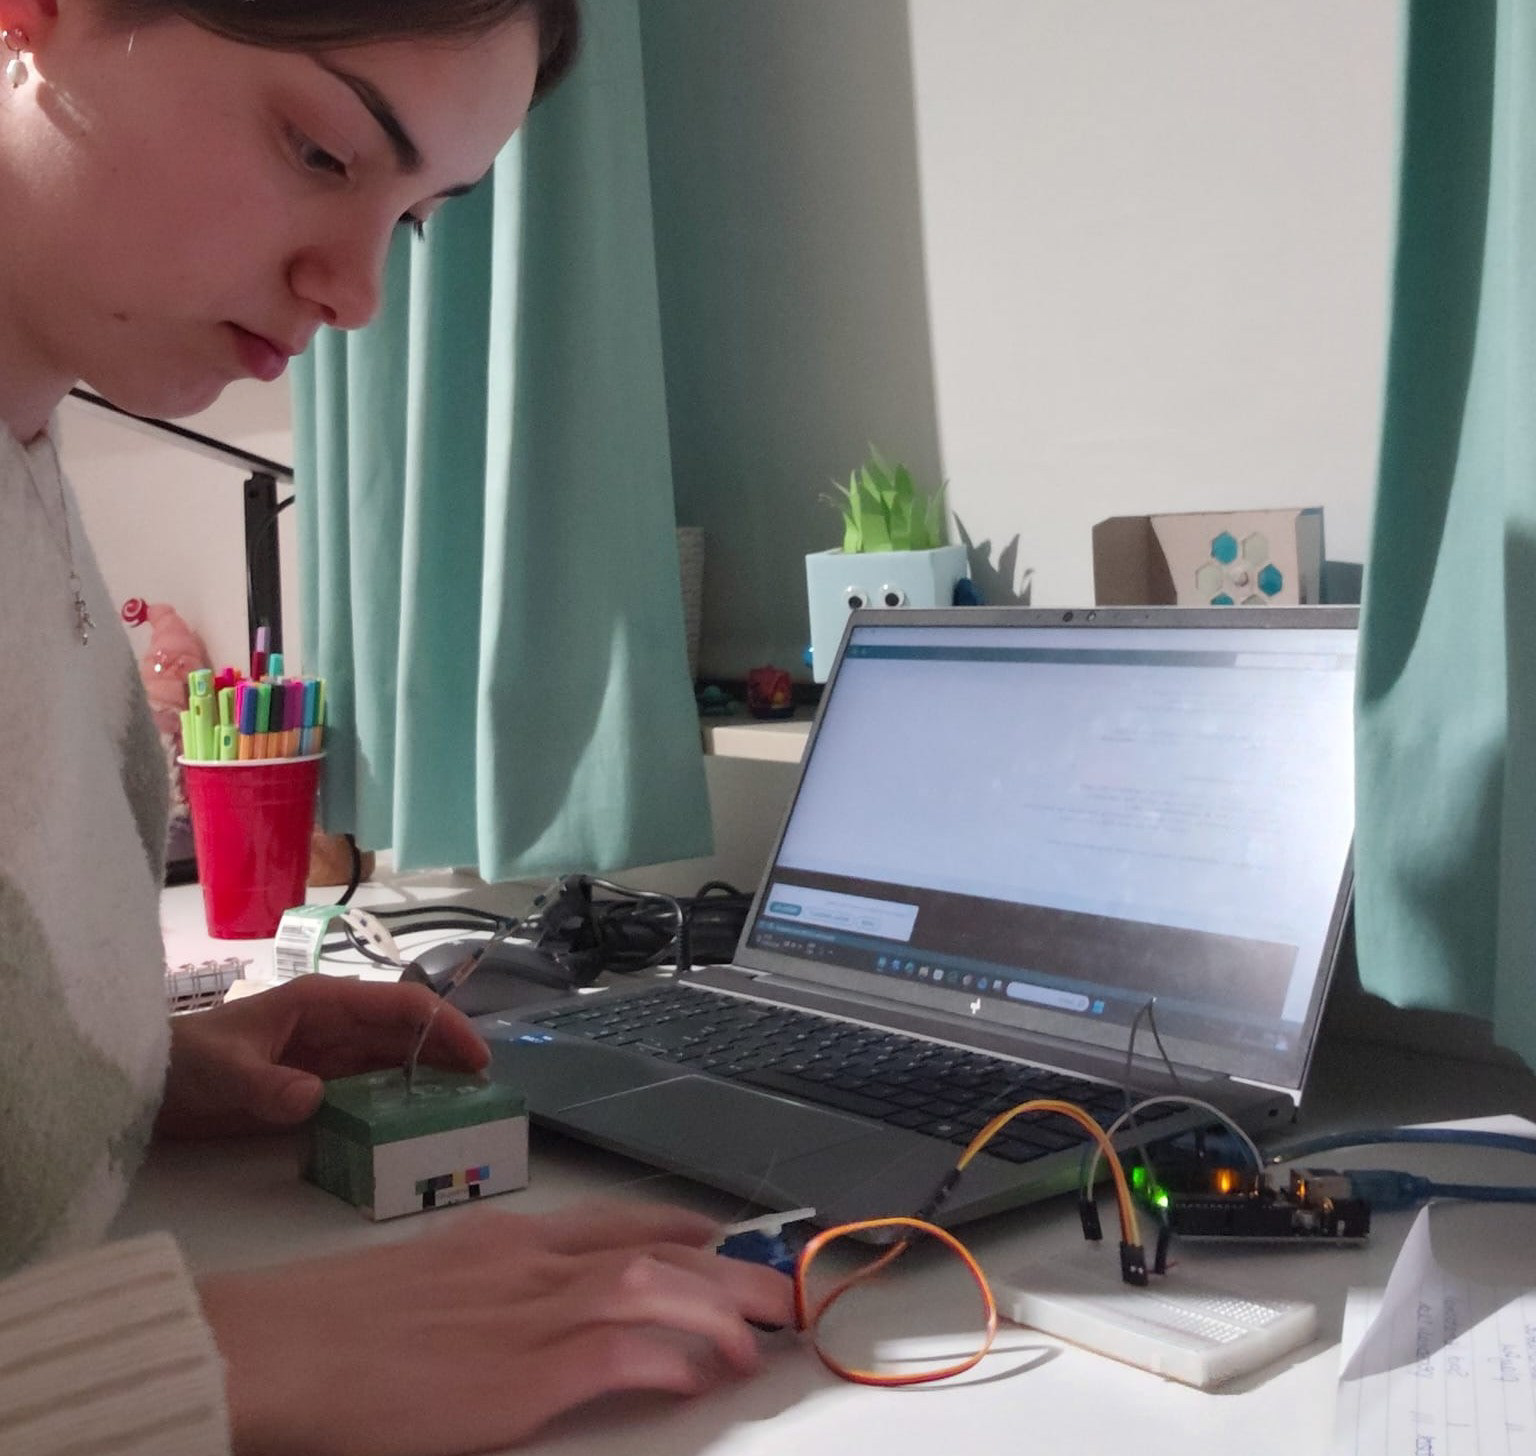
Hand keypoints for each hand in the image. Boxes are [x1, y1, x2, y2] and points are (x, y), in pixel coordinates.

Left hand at [156, 975, 488, 1137]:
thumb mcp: (222, 1070)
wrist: (149, 1085)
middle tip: (485, 1091)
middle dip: (450, 1054)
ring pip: (397, 1060)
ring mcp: (330, 1055)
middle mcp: (336, 1023)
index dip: (444, 1026)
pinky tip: (419, 1123)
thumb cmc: (186, 1059)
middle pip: (408, 1032)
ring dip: (431, 1078)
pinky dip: (401, 1101)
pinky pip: (372, 1088)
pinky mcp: (320, 1084)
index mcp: (324, 1001)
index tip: (476, 1058)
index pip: (400, 1005)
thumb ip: (267, 1085)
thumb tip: (315, 1099)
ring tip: (466, 1107)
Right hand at [199, 1200, 794, 1455]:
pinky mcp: (516, 1377)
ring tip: (763, 1337)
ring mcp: (525, 1317)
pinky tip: (697, 1377)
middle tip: (779, 1289)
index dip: (678, 1228)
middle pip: (655, 1252)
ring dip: (719, 1310)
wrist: (270, 1346)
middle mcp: (526, 1265)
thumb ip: (479, 1287)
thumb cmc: (325, 1325)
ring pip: (652, 1290)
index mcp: (502, 1241)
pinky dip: (665, 1359)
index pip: (613, 1222)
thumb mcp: (419, 1285)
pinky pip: (615, 1356)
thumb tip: (512, 1309)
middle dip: (728, 1270)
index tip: (718, 1235)